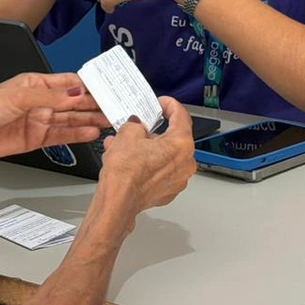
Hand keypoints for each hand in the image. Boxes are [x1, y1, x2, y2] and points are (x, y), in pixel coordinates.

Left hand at [0, 72, 106, 160]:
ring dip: (90, 120)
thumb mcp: (20, 98)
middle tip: (115, 106)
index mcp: (36, 84)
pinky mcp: (38, 138)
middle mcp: (41, 102)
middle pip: (74, 102)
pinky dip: (77, 134)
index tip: (107, 88)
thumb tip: (76, 94)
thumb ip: (51, 98)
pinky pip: (62, 135)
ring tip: (109, 120)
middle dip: (94, 103)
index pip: (69, 82)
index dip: (88, 85)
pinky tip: (91, 133)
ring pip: (71, 119)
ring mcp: (40, 120)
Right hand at [96, 98, 196, 229]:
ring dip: (150, 148)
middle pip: (174, 138)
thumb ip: (137, 124)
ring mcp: (178, 179)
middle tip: (141, 125)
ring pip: (166, 156)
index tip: (162, 103)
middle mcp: (185, 163)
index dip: (170, 105)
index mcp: (181, 144)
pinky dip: (149, 164)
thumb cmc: (126, 172)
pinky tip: (131, 162)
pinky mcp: (168, 191)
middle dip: (156, 130)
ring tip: (127, 145)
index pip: (182, 116)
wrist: (118, 201)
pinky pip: (161, 171)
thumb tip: (137, 126)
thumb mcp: (128, 133)